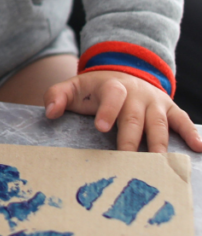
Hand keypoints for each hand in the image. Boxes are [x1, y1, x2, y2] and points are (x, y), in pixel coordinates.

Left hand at [44, 69, 201, 152]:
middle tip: (128, 159)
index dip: (108, 109)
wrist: (124, 72)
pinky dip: (191, 133)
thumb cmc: (95, 89)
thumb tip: (49, 113)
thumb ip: (57, 95)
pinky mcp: (169, 109)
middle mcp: (136, 93)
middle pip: (135, 117)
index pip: (112, 94)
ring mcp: (154, 101)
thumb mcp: (74, 87)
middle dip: (132, 138)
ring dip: (160, 143)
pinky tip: (198, 147)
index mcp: (112, 86)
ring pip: (158, 122)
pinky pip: (181, 120)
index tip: (101, 126)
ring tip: (160, 163)